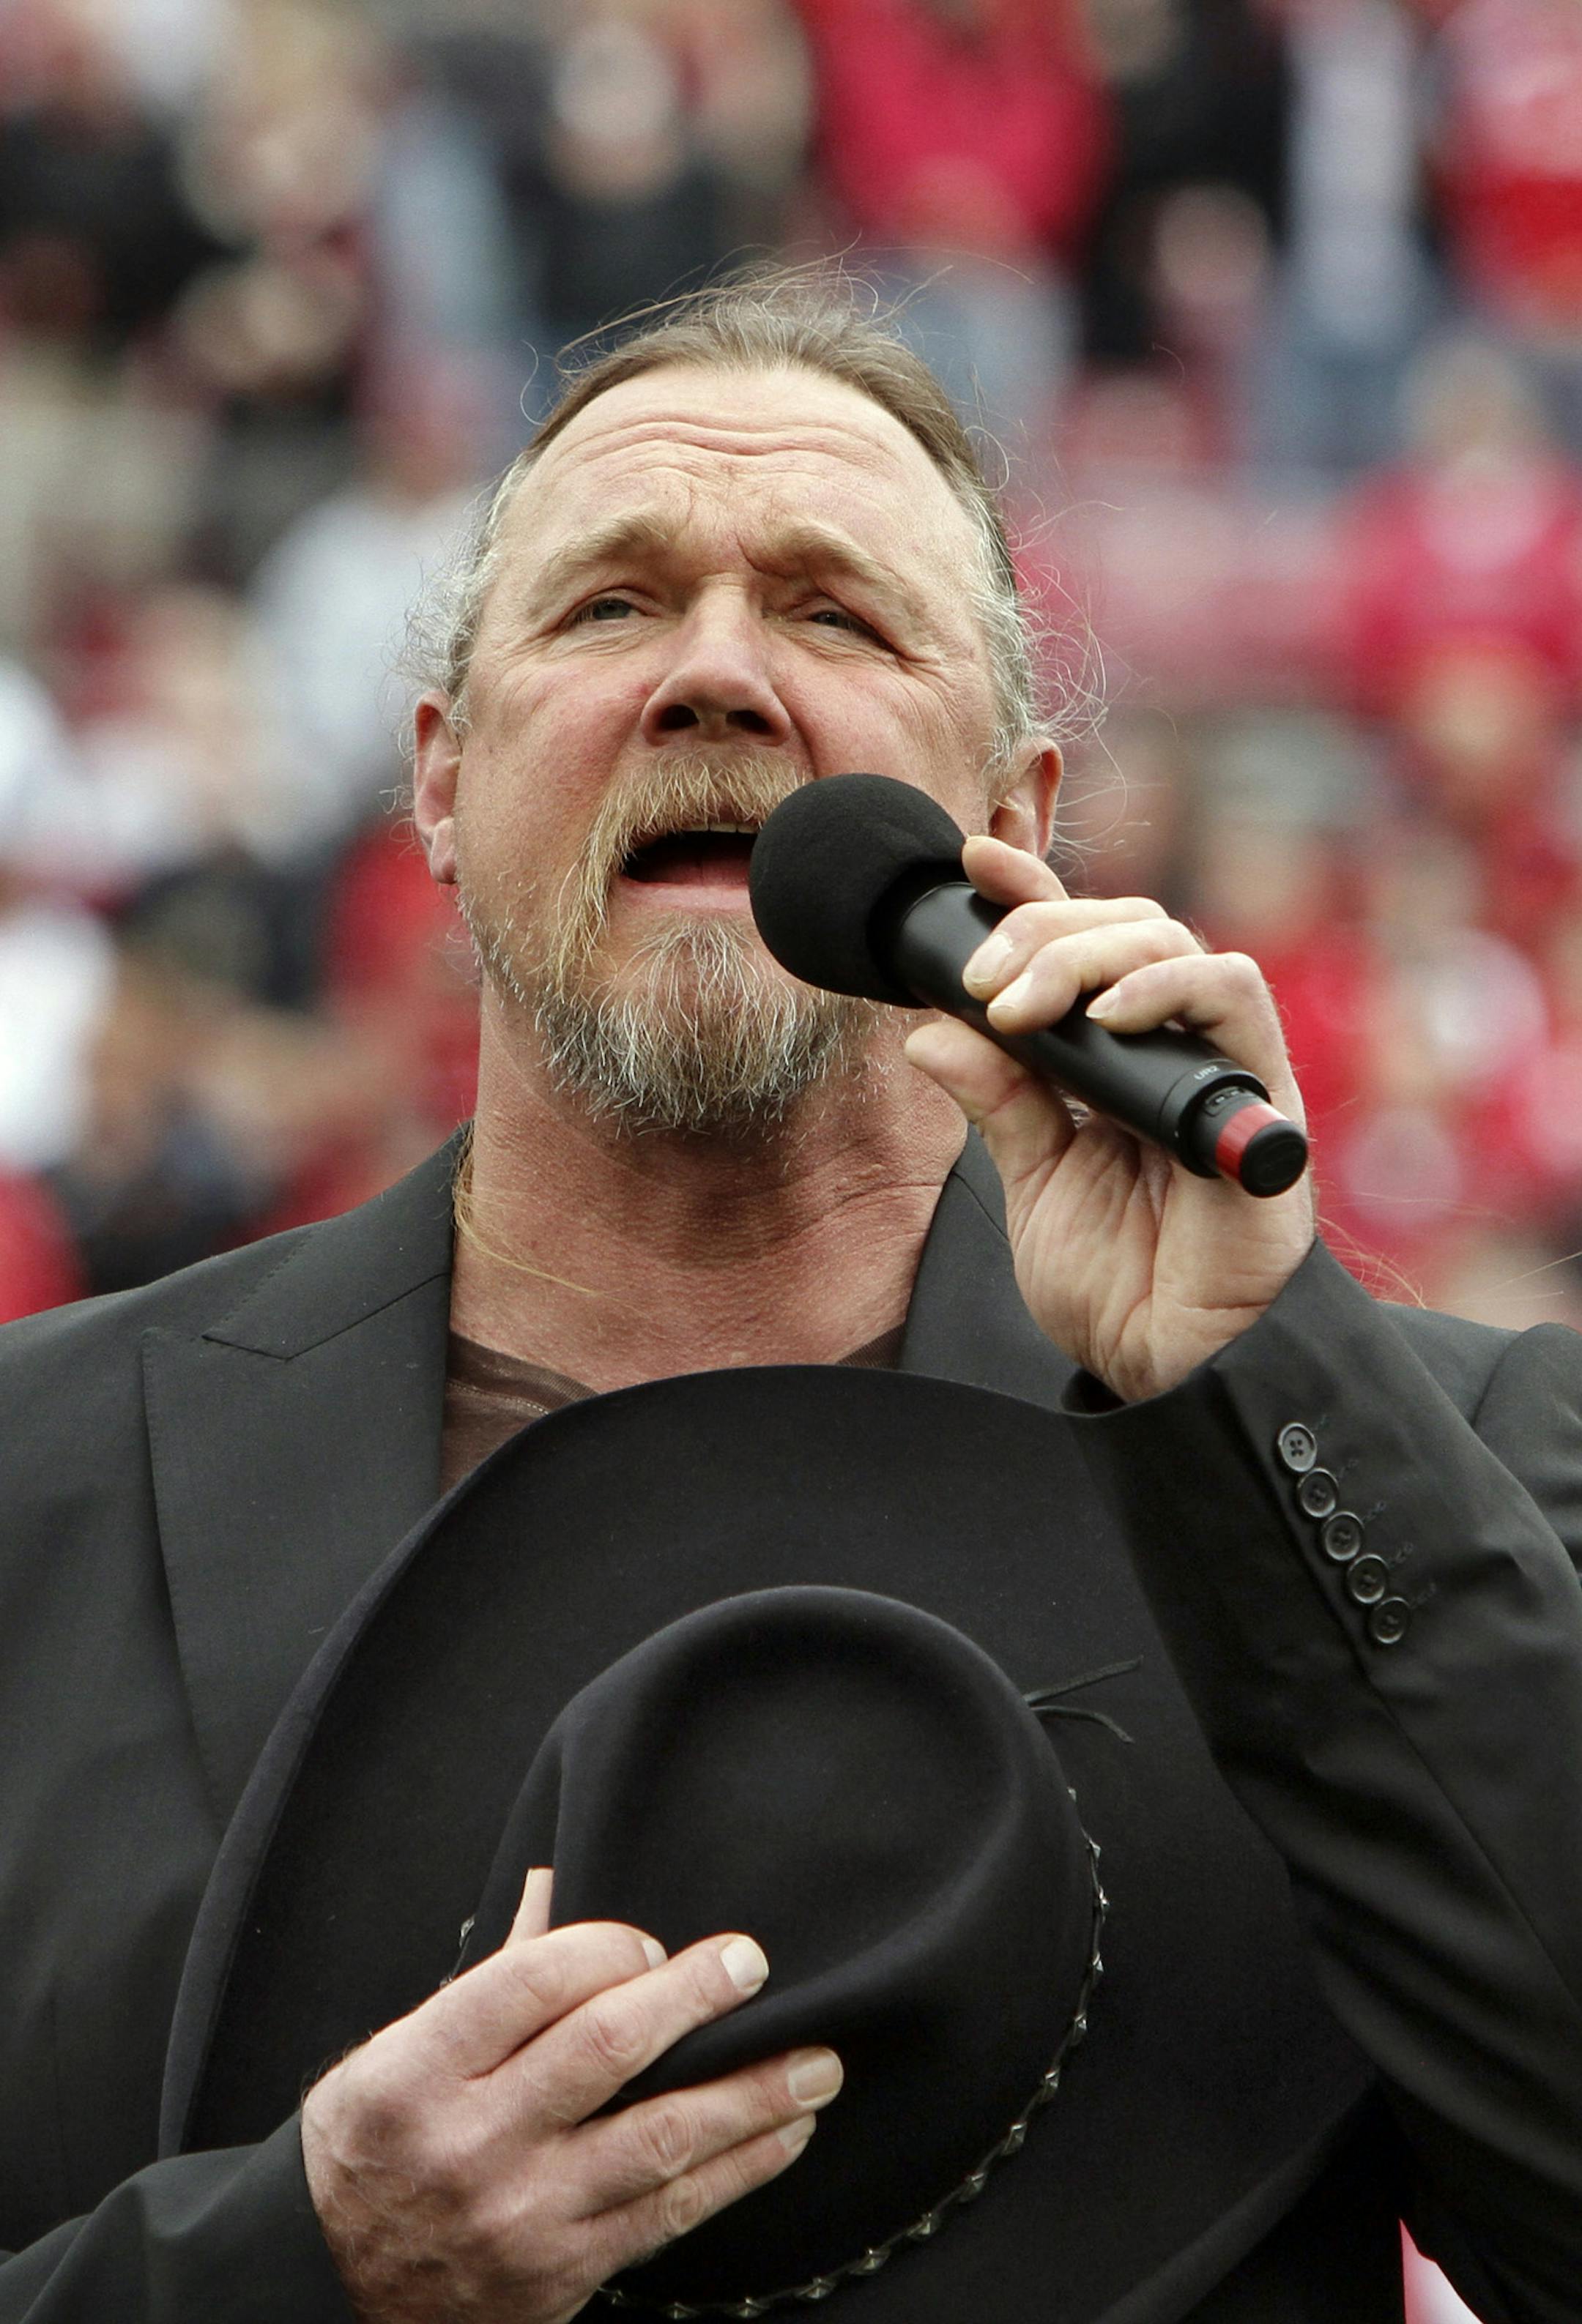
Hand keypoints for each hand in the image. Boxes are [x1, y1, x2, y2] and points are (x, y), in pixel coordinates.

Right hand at [300, 1869, 840, 2323]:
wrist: (329, 2288)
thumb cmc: (374, 2147)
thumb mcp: (397, 2051)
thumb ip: (490, 1976)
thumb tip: (556, 1882)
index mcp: (420, 2069)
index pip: (532, 1981)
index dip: (608, 1947)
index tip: (655, 1943)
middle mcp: (472, 2140)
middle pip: (607, 2047)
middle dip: (696, 1997)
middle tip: (754, 1965)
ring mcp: (522, 2213)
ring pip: (661, 2138)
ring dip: (753, 2095)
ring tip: (817, 2063)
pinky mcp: (562, 2274)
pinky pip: (670, 2213)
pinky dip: (741, 2169)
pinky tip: (785, 2135)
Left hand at [904, 837, 1314, 1401]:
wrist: (1171, 1365)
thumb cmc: (1117, 1281)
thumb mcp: (1032, 1180)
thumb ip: (997, 1101)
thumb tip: (928, 1031)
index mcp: (1113, 1056)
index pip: (1078, 943)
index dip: (1030, 892)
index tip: (972, 858)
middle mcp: (1169, 1044)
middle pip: (1120, 924)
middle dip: (1038, 933)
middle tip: (981, 988)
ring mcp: (1217, 1061)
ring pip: (1171, 939)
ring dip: (1085, 956)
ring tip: (1021, 1009)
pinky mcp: (1261, 1093)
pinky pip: (1232, 997)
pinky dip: (1168, 986)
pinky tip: (1108, 1016)